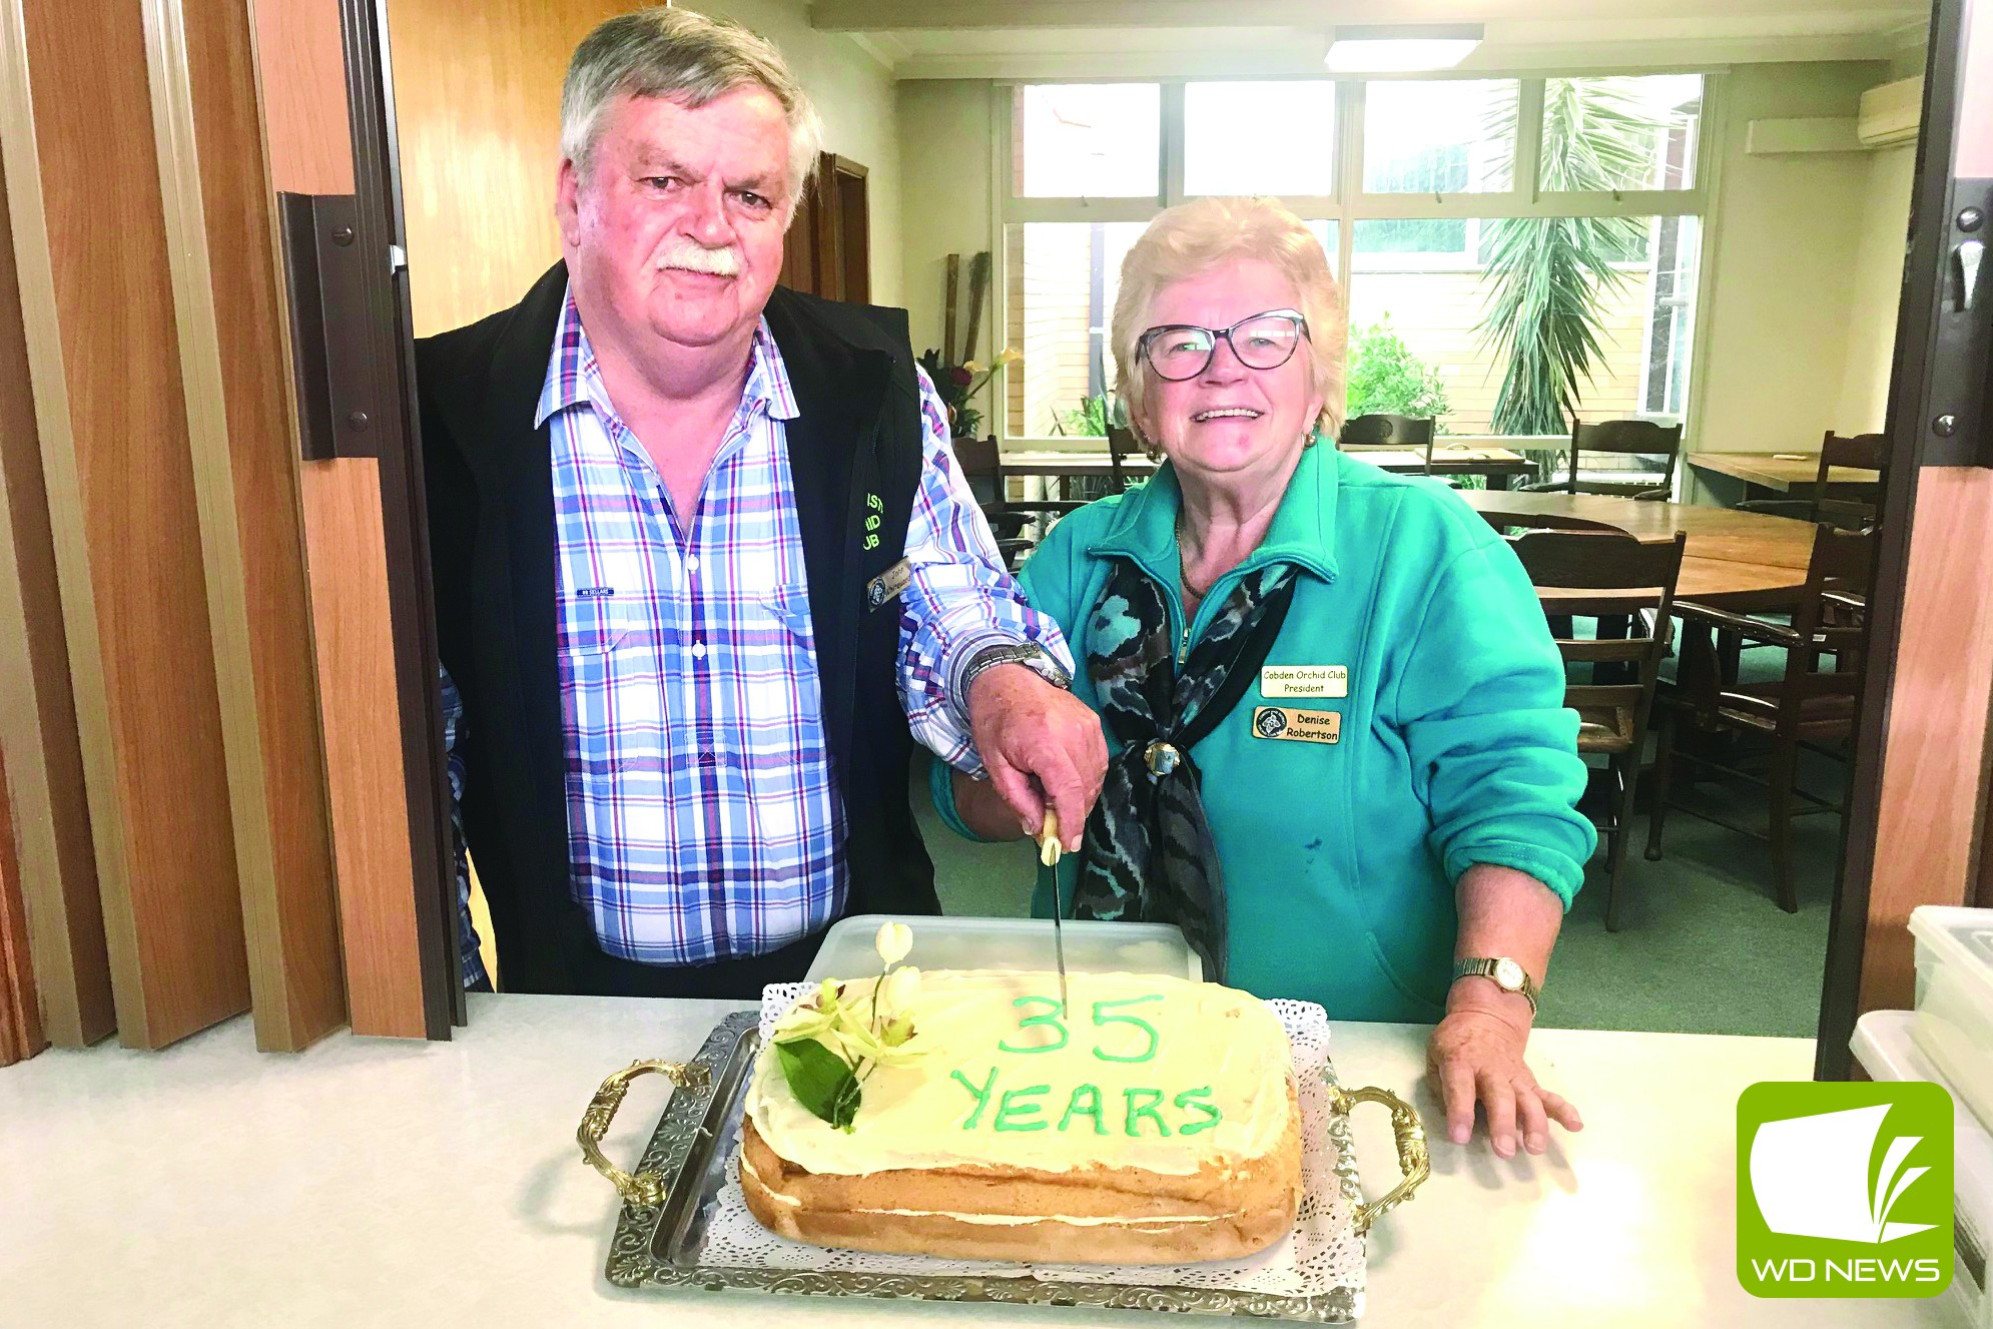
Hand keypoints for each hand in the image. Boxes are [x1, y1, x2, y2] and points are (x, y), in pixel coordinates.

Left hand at [966, 664, 1106, 851]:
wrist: (1007, 678)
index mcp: (1044, 742)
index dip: (1072, 823)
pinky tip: (1068, 784)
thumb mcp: (995, 765)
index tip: (1068, 845)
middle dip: (1073, 815)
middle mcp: (1073, 732)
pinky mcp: (1094, 722)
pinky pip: (1098, 762)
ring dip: (1081, 799)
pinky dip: (1087, 780)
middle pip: (1085, 788)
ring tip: (1057, 803)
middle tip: (1055, 829)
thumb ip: (1018, 799)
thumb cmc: (996, 720)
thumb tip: (1038, 829)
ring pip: (1096, 778)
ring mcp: (1088, 725)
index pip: (1069, 791)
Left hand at [1426, 988, 1581, 1158]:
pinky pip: (1548, 1095)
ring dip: (1534, 1124)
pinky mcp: (1529, 1081)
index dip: (1460, 1112)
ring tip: (1535, 1147)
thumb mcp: (1435, 1056)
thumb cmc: (1456, 1043)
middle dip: (1503, 1124)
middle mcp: (1490, 1069)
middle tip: (1504, 1151)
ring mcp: (1514, 1075)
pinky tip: (1575, 1125)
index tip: (1460, 1138)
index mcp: (1461, 1061)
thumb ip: (1440, 1086)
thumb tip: (1452, 1115)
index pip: (1460, 1087)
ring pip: (1527, 1099)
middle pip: (1499, 1096)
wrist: (1486, 1016)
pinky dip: (1563, 1109)